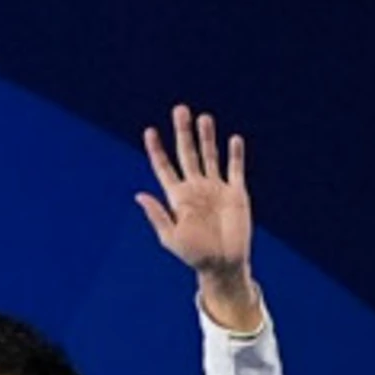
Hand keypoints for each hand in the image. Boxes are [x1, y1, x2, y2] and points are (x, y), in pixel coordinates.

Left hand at [137, 105, 250, 277]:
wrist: (223, 265)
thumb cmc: (195, 255)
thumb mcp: (171, 237)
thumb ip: (157, 214)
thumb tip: (139, 194)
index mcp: (178, 197)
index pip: (164, 167)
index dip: (157, 149)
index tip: (150, 131)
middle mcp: (196, 188)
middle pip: (188, 153)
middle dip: (183, 132)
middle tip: (180, 109)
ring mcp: (216, 189)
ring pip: (211, 156)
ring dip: (207, 137)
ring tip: (204, 117)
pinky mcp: (236, 194)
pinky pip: (235, 169)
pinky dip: (235, 154)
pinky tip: (233, 138)